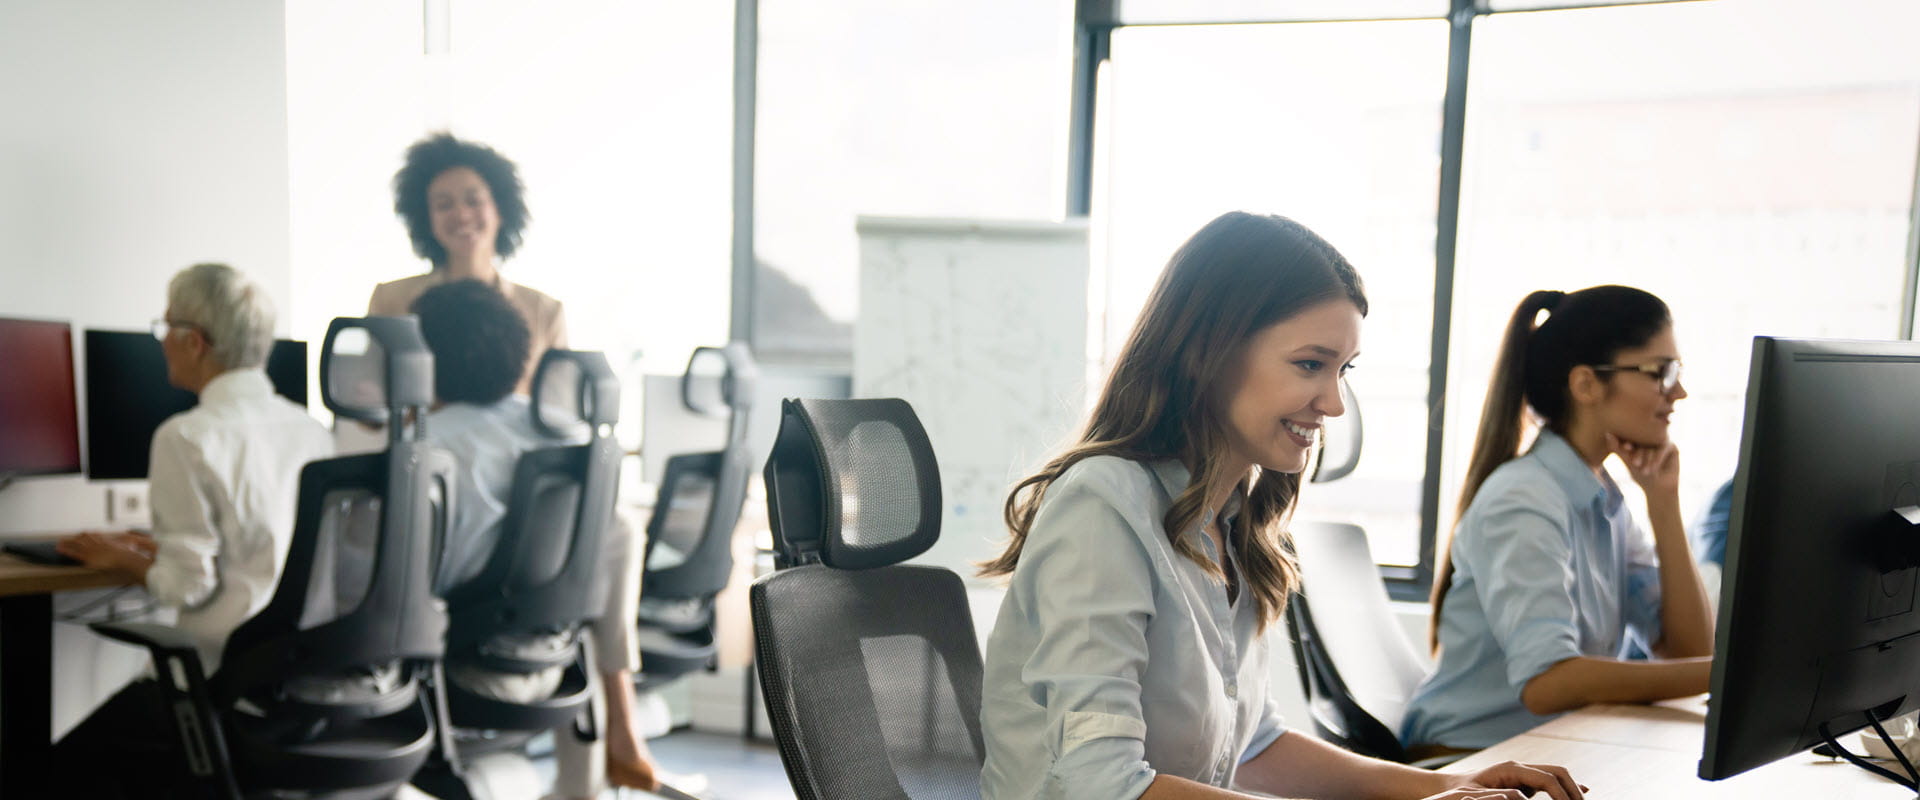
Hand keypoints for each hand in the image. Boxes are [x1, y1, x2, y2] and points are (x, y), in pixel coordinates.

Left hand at [56, 532, 155, 576]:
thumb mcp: (137, 549)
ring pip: (78, 544)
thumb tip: (140, 544)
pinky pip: (75, 553)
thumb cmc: (132, 558)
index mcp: (110, 542)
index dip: (91, 536)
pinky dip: (67, 550)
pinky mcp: (89, 557)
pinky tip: (60, 548)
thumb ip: (135, 546)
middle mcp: (100, 544)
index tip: (86, 533)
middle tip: (70, 536)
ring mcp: (94, 550)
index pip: (98, 537)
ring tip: (59, 542)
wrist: (128, 561)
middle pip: (87, 539)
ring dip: (69, 542)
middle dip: (78, 538)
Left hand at [1429, 760, 1586, 799]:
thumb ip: (1502, 798)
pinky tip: (1578, 796)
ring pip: (1556, 775)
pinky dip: (1563, 790)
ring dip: (1571, 789)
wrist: (1451, 787)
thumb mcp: (1479, 798)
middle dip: (1573, 789)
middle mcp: (1520, 767)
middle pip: (1557, 772)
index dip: (1563, 794)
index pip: (1547, 779)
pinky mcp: (1523, 781)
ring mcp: (1523, 772)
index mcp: (1511, 769)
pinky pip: (1549, 782)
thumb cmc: (1461, 793)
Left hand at [1607, 433, 1680, 499]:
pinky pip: (1664, 447)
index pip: (1631, 436)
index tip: (1626, 448)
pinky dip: (1658, 457)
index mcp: (1636, 439)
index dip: (1628, 440)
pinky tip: (1654, 467)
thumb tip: (1607, 434)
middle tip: (1635, 463)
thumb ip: (1617, 448)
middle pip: (1643, 439)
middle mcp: (1648, 438)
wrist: (1659, 489)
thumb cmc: (1641, 476)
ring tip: (1644, 471)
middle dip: (1639, 452)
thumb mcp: (1628, 462)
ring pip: (1653, 444)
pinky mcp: (1671, 446)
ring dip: (1648, 457)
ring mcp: (1660, 441)